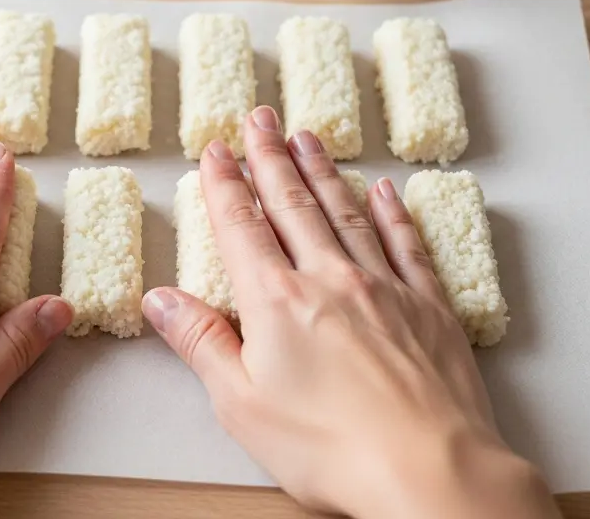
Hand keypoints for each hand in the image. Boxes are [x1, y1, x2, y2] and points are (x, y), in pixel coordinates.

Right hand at [142, 106, 557, 518]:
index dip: (226, 184)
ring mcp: (384, 287)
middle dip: (271, 157)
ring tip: (307, 137)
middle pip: (293, 204)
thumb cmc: (331, 447)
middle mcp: (329, 279)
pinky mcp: (429, 307)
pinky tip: (382, 190)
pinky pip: (406, 243)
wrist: (428, 469)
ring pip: (346, 212)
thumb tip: (160, 299)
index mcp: (275, 301)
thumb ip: (201, 343)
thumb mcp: (241, 403)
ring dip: (322, 171)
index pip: (242, 227)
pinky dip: (391, 212)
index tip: (217, 150)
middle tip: (260, 119)